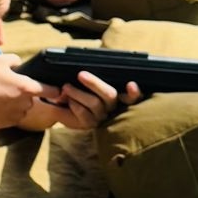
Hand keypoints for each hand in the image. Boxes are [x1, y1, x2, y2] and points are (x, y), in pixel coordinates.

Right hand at [0, 52, 54, 129]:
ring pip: (22, 106)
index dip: (55, 89)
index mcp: (27, 87)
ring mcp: (18, 115)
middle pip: (32, 97)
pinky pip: (13, 115)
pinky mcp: (9, 123)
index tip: (57, 89)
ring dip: (15, 102)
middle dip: (24, 92)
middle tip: (8, 86)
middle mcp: (26, 103)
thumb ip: (15, 59)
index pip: (52, 91)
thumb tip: (20, 63)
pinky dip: (7, 111)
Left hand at [26, 70, 140, 131]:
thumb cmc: (79, 87)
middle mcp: (112, 107)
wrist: (62, 104)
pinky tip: (68, 100)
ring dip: (78, 93)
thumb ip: (90, 76)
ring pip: (94, 103)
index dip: (134, 93)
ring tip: (66, 86)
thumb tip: (82, 74)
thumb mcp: (85, 80)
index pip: (132, 96)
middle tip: (81, 74)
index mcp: (116, 95)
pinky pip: (83, 113)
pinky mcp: (89, 124)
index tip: (131, 85)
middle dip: (95, 83)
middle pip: (109, 94)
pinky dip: (74, 104)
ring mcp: (101, 116)